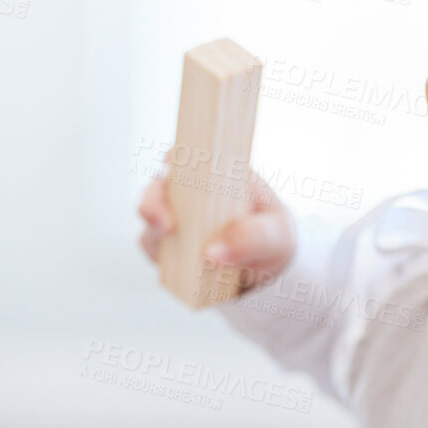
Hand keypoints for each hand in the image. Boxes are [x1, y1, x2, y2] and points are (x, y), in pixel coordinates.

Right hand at [136, 168, 297, 297]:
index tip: (172, 168)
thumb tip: (212, 253)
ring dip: (156, 237)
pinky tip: (179, 272)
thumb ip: (253, 238)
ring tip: (174, 256)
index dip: (173, 159)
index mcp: (214, 174)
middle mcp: (188, 192)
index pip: (186, 156)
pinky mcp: (169, 248)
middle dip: (153, 204)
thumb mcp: (276, 235)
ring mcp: (176, 220)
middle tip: (166, 225)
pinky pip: (155, 252)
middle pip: (157, 189)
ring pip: (151, 223)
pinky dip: (161, 261)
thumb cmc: (273, 237)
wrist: (270, 269)